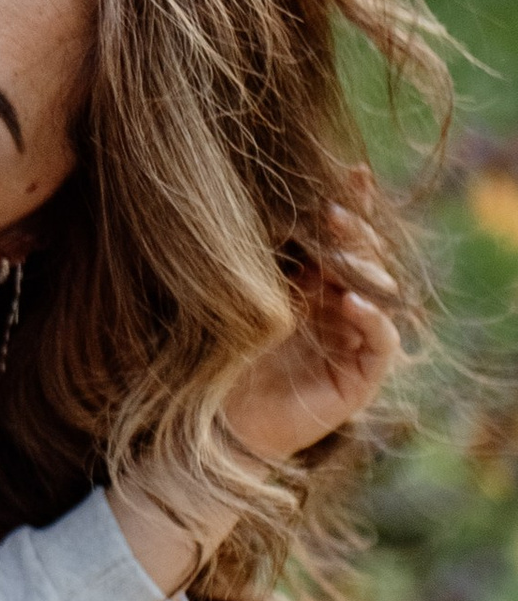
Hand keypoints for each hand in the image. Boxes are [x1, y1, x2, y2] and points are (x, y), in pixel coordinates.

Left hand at [220, 199, 401, 465]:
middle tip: (336, 212)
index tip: (352, 174)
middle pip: (366, 261)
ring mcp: (355, 343)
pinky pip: (382, 343)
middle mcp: (341, 310)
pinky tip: (351, 304)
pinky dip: (372, 321)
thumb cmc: (222, 360)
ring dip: (364, 271)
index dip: (353, 207)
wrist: (217, 426)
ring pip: (380, 295)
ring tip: (342, 255)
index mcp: (316, 286)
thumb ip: (275, 262)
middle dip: (355, 234)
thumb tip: (291, 204)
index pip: (344, 240)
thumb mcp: (248, 300)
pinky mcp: (362, 380)